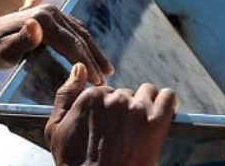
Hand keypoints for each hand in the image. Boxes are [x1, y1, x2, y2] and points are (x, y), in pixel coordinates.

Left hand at [0, 4, 113, 84]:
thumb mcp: (2, 52)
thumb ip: (21, 41)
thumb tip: (36, 27)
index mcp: (42, 18)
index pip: (71, 42)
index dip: (86, 62)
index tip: (96, 80)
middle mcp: (50, 10)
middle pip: (79, 35)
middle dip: (95, 57)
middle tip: (106, 77)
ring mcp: (51, 11)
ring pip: (79, 31)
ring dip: (93, 50)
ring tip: (105, 68)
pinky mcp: (50, 17)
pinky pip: (73, 30)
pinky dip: (84, 43)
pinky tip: (90, 55)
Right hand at [46, 65, 176, 165]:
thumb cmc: (74, 163)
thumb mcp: (55, 129)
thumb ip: (65, 94)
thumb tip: (79, 68)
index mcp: (92, 96)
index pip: (106, 91)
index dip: (108, 110)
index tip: (108, 126)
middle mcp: (115, 98)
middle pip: (127, 93)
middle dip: (126, 109)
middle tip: (123, 132)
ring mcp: (137, 109)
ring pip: (148, 92)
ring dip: (146, 104)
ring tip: (141, 125)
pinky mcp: (157, 121)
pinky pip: (168, 97)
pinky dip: (167, 103)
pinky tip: (162, 115)